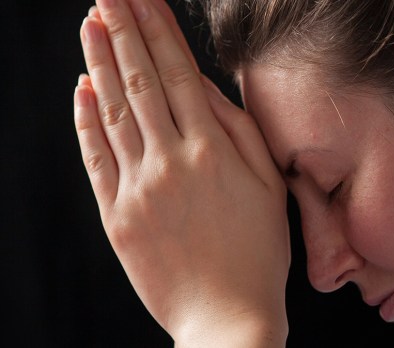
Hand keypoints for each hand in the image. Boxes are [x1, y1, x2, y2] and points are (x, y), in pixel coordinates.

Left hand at [74, 0, 289, 345]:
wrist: (226, 316)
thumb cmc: (258, 252)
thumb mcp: (268, 186)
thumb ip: (240, 131)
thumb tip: (206, 90)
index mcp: (213, 152)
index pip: (179, 76)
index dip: (159, 32)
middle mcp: (172, 162)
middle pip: (141, 83)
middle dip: (123, 30)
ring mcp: (139, 189)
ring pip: (114, 112)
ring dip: (100, 63)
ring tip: (90, 23)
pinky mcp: (117, 216)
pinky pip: (96, 159)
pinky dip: (86, 121)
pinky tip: (82, 88)